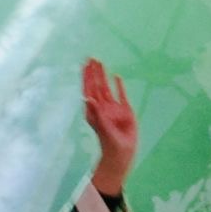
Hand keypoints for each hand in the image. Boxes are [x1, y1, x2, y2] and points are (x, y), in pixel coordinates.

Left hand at [82, 57, 137, 193]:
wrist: (122, 153)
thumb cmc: (110, 143)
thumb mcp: (103, 127)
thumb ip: (97, 113)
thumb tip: (88, 98)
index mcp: (95, 110)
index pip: (89, 90)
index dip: (86, 77)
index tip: (85, 65)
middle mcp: (102, 107)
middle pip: (96, 86)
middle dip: (93, 72)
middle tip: (91, 58)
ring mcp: (113, 108)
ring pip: (107, 88)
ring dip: (103, 76)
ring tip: (101, 63)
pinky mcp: (125, 110)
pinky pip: (121, 95)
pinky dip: (119, 86)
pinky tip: (116, 77)